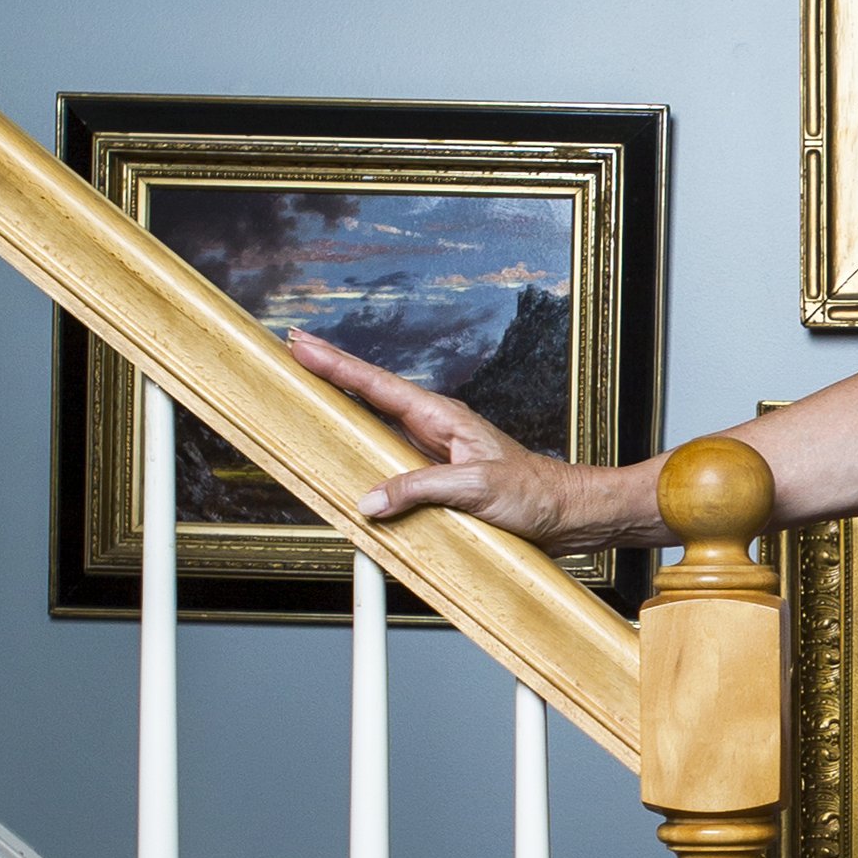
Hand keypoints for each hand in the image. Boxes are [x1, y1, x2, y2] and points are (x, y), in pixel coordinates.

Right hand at [289, 332, 602, 549]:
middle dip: (331, 369)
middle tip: (293, 348)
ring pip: (377, 421)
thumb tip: (370, 500)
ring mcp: (433, 450)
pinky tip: (345, 447)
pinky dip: (362, 445)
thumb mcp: (475, 490)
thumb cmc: (533, 493)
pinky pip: (388, 457)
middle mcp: (434, 428)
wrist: (564, 513)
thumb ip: (420, 490)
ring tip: (308, 387)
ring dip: (343, 404)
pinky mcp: (435, 476)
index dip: (337, 364)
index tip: (303, 344)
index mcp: (442, 417)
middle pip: (371, 393)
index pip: (378, 384)